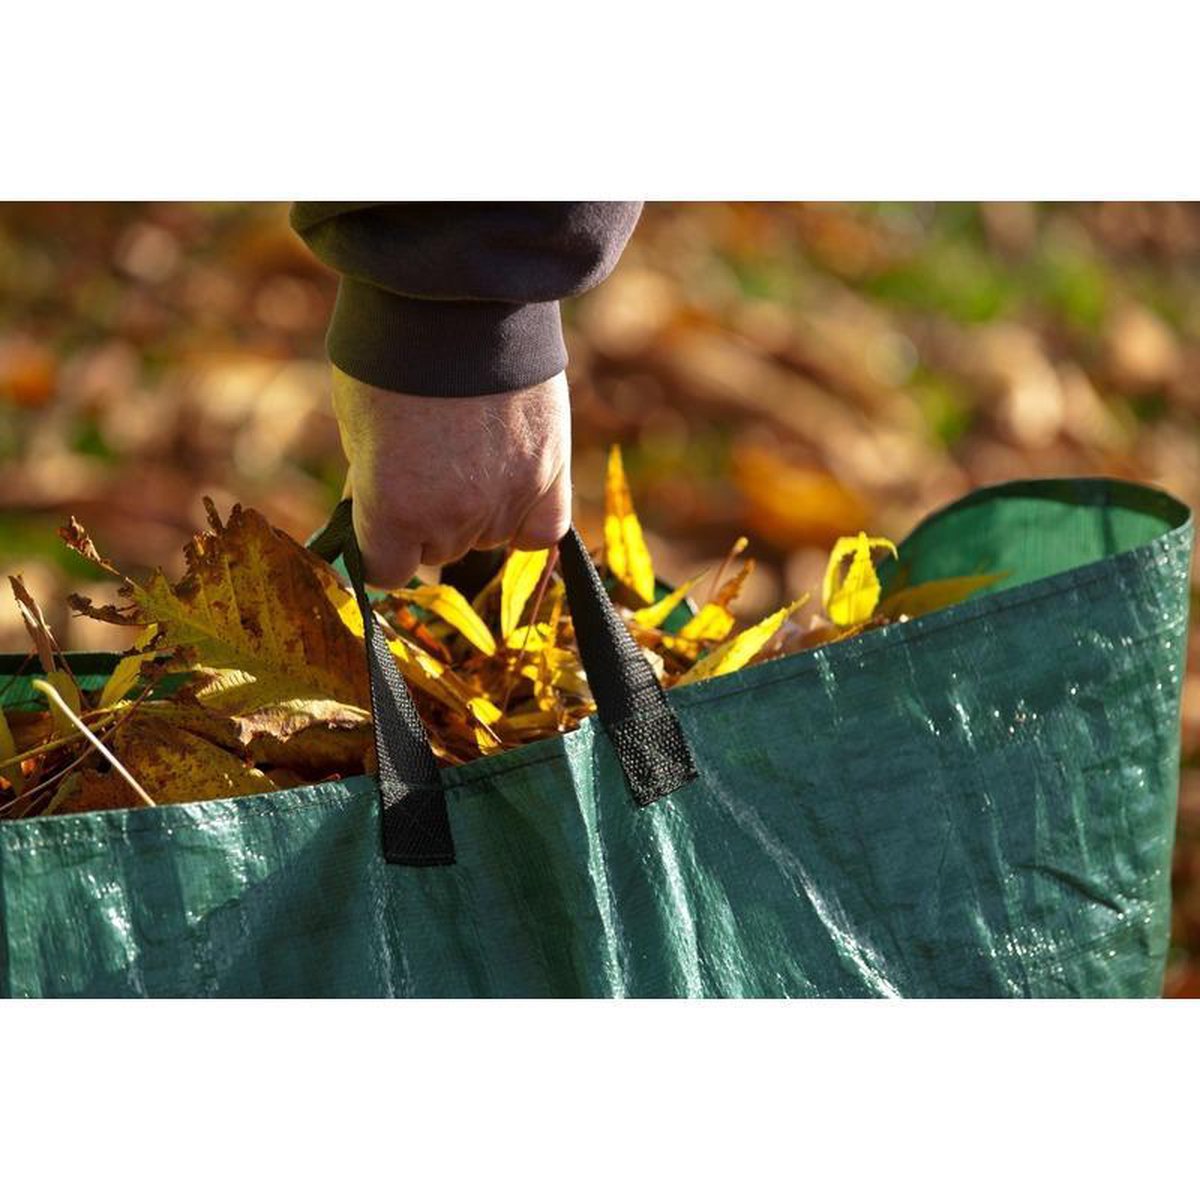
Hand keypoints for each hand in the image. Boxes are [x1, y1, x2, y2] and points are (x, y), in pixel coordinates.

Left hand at [332, 365, 572, 588]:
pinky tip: (510, 492)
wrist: (456, 300)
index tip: (375, 527)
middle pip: (438, 552)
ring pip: (486, 538)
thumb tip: (374, 510)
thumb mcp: (358, 428)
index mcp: (393, 511)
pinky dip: (525, 521)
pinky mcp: (550, 475)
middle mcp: (453, 518)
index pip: (384, 572)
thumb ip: (371, 484)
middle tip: (425, 467)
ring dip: (474, 513)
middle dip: (426, 521)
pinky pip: (540, 532)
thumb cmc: (392, 359)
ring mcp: (506, 499)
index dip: (376, 548)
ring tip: (468, 454)